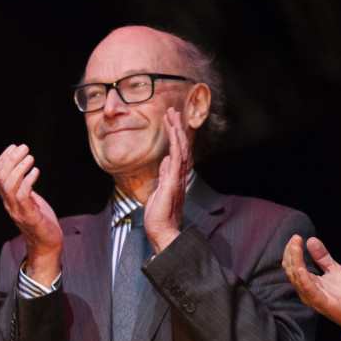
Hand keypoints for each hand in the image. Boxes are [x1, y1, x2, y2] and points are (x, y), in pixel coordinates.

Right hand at [0, 144, 62, 283]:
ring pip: (9, 186)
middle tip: (23, 147)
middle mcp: (9, 204)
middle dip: (10, 160)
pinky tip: (36, 172)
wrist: (48, 245)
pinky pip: (22, 196)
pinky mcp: (29, 216)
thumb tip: (26, 171)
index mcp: (8, 199)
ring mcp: (17, 211)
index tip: (13, 147)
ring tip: (30, 157)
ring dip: (19, 168)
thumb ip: (25, 188)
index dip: (2, 160)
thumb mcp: (31, 201)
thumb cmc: (42, 222)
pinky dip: (28, 181)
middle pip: (0, 178)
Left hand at [143, 107, 189, 252]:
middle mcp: (179, 174)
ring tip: (173, 114)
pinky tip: (174, 132)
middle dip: (176, 126)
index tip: (170, 120)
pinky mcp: (173, 182)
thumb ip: (164, 174)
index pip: (177, 150)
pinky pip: (177, 159)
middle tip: (173, 110)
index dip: (174, 134)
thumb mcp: (159, 190)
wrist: (162, 230)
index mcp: (175, 175)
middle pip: (181, 145)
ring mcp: (177, 177)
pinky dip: (176, 144)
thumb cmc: (160, 214)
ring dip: (177, 130)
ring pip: (181, 148)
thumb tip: (165, 160)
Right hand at [284, 235, 340, 334]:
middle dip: (291, 254)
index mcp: (308, 282)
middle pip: (291, 270)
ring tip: (295, 247)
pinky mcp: (320, 303)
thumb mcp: (335, 270)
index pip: (293, 265)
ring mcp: (311, 297)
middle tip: (294, 239)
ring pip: (297, 278)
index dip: (292, 252)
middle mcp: (306, 290)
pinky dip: (303, 279)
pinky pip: (308, 289)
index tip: (296, 237)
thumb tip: (311, 240)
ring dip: (295, 262)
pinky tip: (301, 268)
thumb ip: (322, 257)